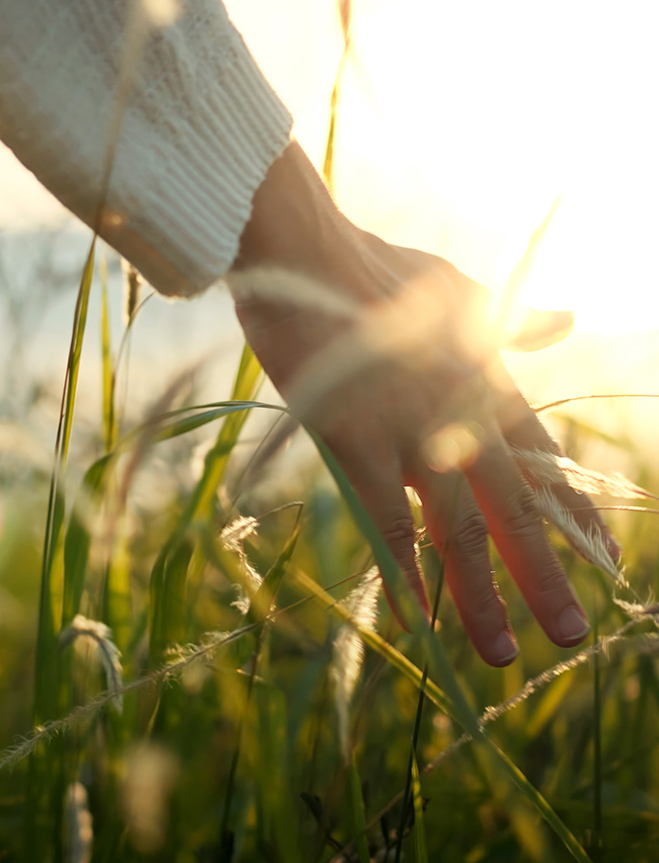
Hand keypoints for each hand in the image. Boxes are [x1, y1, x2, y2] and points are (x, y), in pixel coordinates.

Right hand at [229, 141, 618, 665]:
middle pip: (513, 508)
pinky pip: (387, 518)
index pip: (544, 458)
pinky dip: (406, 569)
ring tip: (502, 652)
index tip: (599, 557)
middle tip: (569, 634)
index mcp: (487, 378)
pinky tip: (419, 615)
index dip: (570, 511)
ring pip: (457, 528)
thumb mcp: (459, 291)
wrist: (306, 254)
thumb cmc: (374, 269)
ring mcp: (411, 430)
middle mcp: (461, 413)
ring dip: (481, 593)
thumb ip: (512, 320)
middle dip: (543, 573)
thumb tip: (567, 319)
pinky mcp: (356, 440)